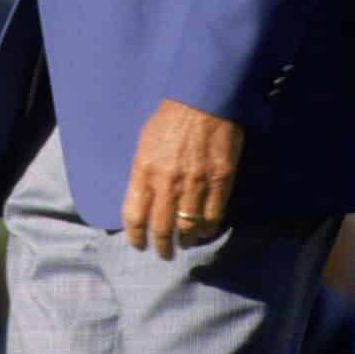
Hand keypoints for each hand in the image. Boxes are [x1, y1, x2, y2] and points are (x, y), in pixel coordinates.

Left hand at [120, 98, 242, 259]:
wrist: (203, 100)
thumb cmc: (169, 119)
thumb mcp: (144, 143)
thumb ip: (142, 174)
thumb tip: (141, 201)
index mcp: (144, 170)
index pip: (134, 216)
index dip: (136, 237)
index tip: (140, 245)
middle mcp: (167, 182)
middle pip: (161, 229)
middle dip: (162, 247)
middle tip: (164, 253)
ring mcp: (195, 184)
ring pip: (188, 229)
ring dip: (185, 242)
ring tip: (185, 244)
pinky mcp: (219, 182)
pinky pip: (212, 217)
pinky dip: (206, 230)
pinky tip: (203, 231)